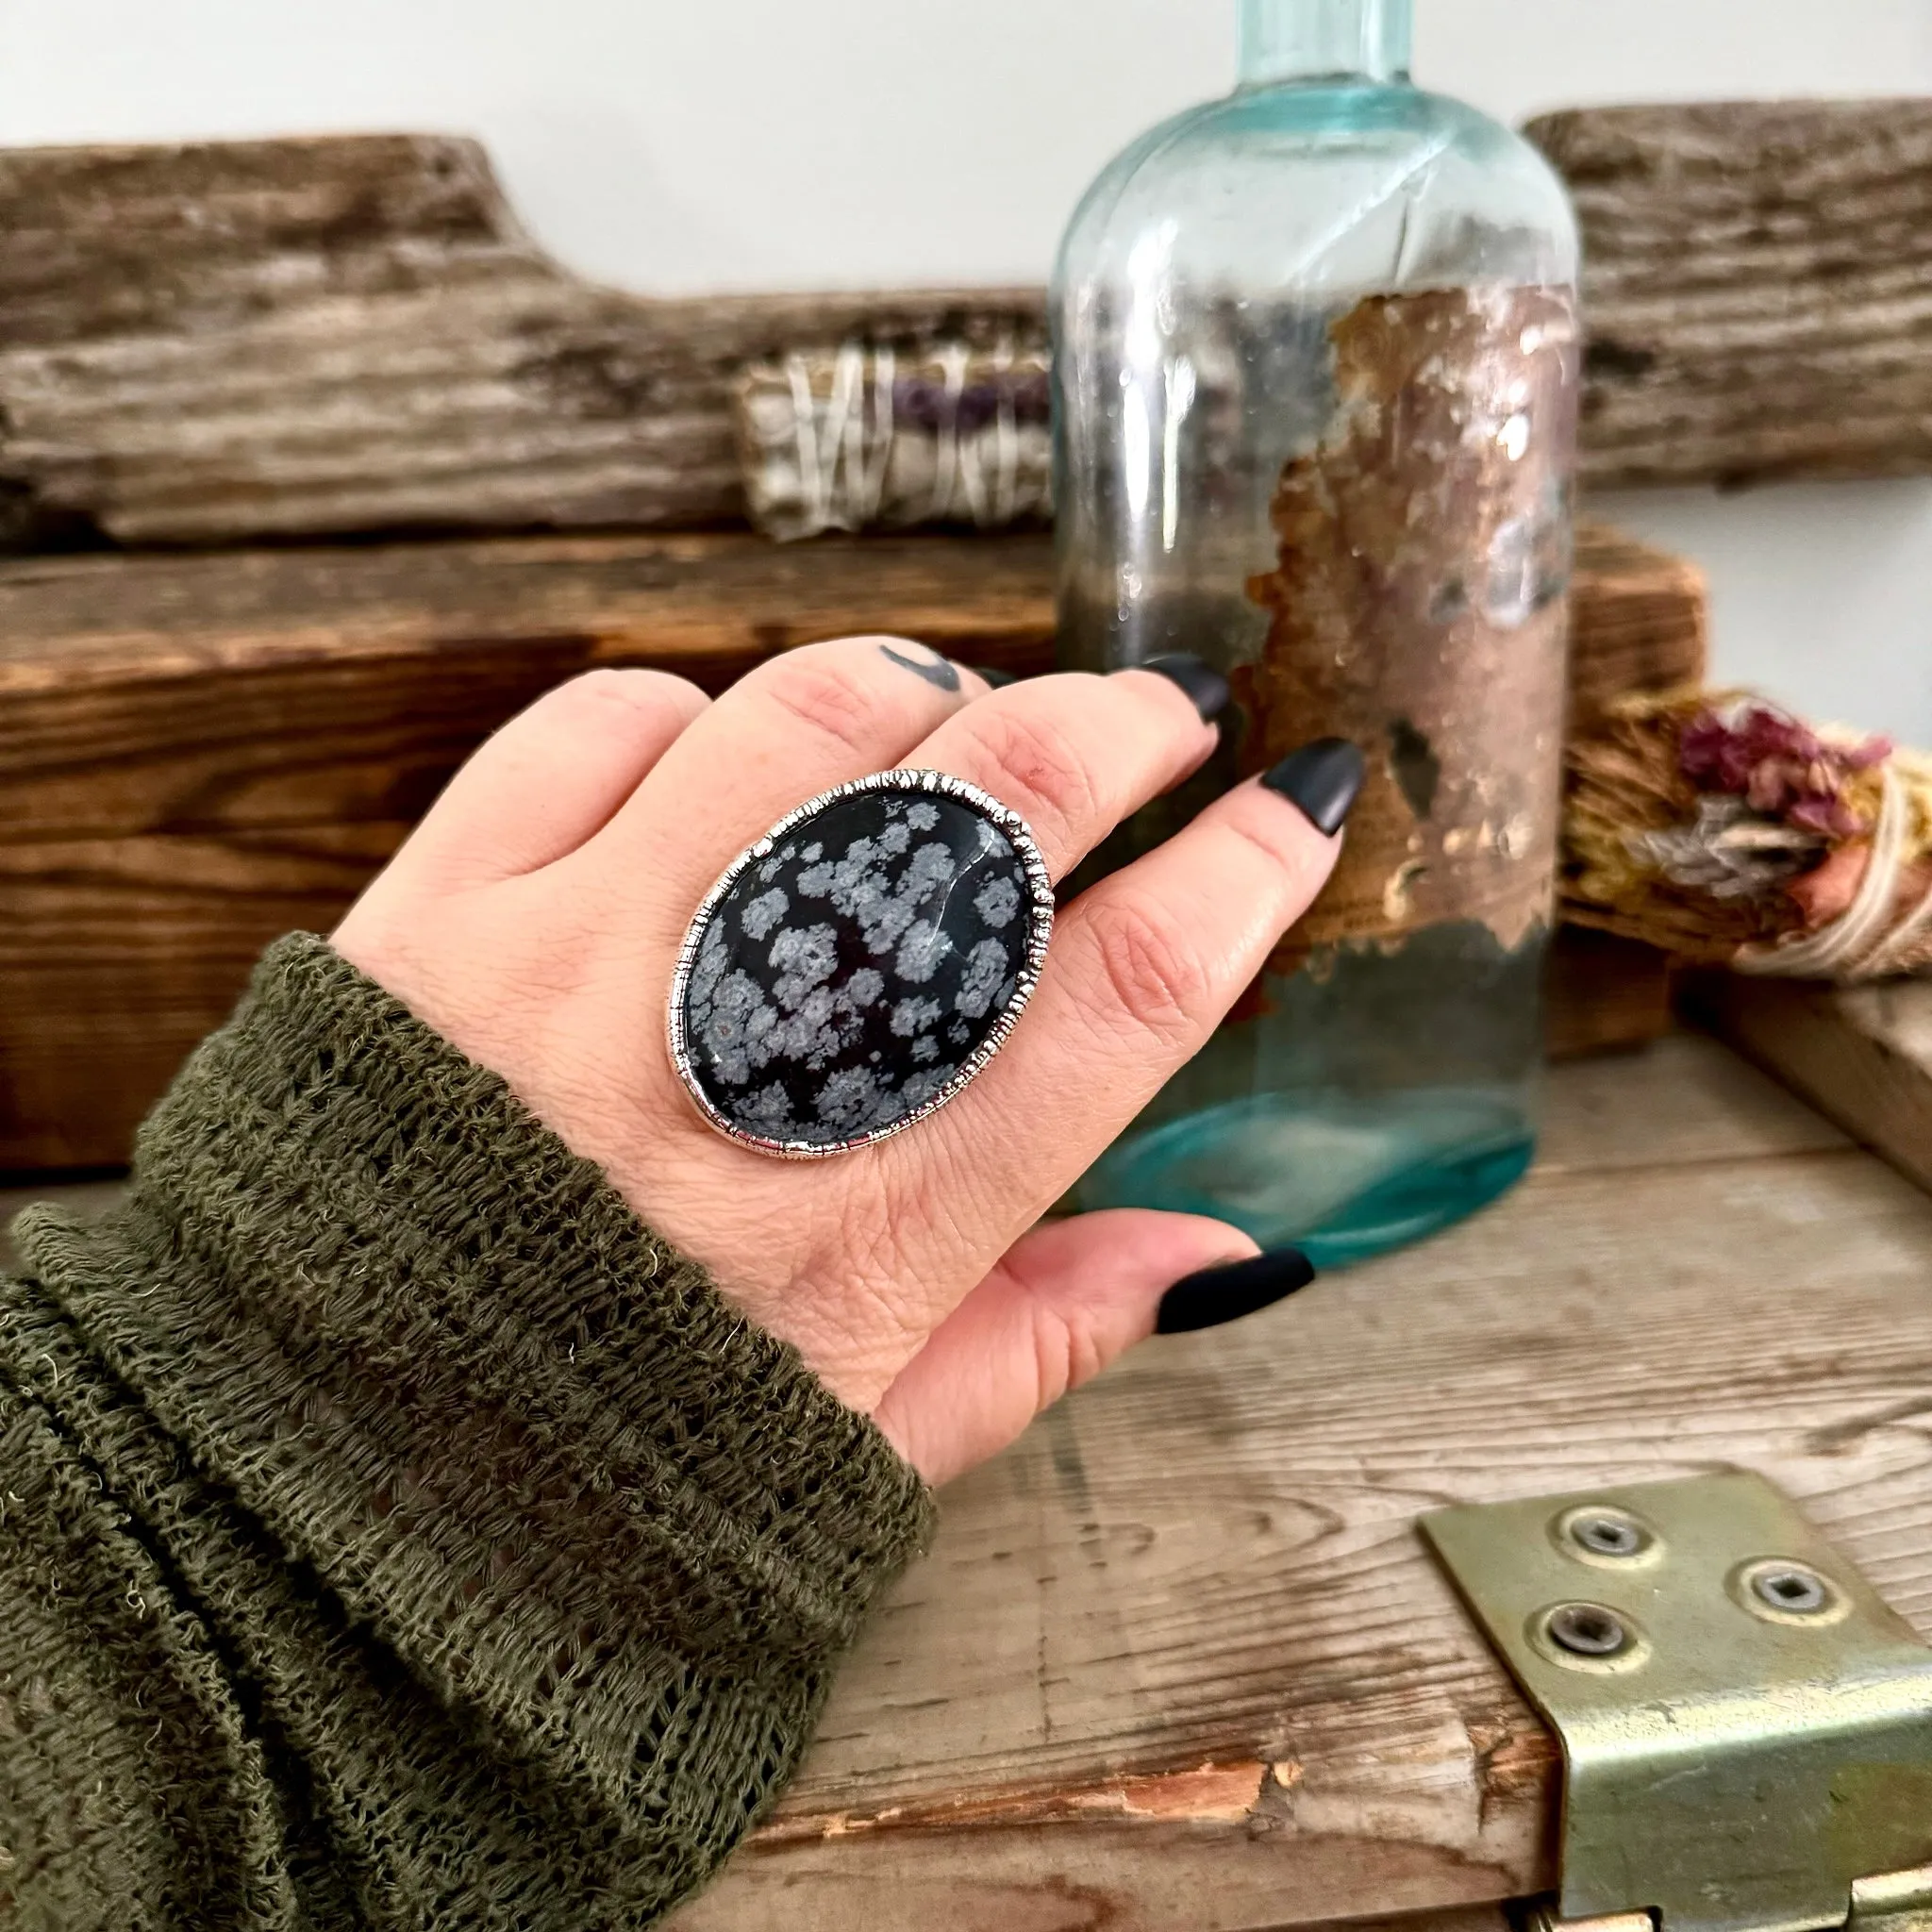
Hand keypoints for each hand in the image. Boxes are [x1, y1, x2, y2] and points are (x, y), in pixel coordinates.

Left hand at [334, 638, 1349, 1483]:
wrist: (312, 1489)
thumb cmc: (608, 1473)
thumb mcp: (860, 1451)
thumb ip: (1046, 1339)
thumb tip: (1227, 1253)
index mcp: (868, 1229)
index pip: (1116, 1000)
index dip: (1241, 877)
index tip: (1296, 808)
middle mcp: (735, 1079)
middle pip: (981, 817)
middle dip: (1115, 727)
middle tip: (1161, 714)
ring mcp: (573, 972)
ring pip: (800, 724)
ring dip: (916, 693)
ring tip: (949, 720)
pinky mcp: (435, 914)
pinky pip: (595, 725)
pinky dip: (691, 716)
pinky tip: (724, 769)